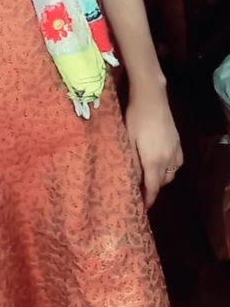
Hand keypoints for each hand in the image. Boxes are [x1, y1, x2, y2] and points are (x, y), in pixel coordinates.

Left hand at [125, 84, 182, 208]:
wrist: (152, 98)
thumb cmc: (135, 117)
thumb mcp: (128, 139)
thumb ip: (133, 162)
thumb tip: (135, 180)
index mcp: (153, 161)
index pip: (152, 188)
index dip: (149, 200)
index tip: (144, 208)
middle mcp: (168, 159)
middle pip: (162, 182)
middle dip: (152, 188)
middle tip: (140, 188)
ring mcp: (175, 151)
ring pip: (170, 174)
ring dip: (160, 178)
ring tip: (148, 175)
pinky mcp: (178, 143)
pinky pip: (176, 164)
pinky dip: (169, 168)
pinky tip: (160, 162)